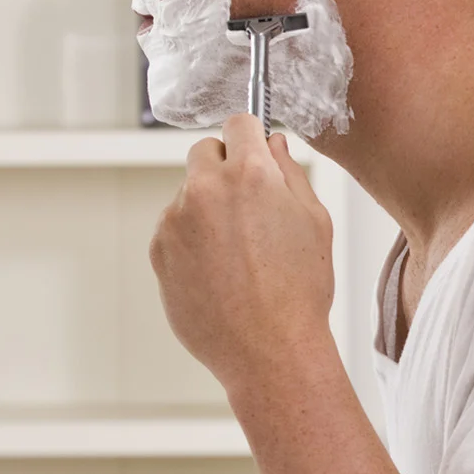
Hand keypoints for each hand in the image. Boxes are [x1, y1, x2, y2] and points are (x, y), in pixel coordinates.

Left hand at [149, 113, 335, 391]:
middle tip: (247, 207)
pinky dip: (191, 241)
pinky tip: (219, 272)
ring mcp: (176, 220)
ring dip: (207, 209)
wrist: (269, 350)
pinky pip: (174, 230)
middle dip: (223, 168)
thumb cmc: (300, 291)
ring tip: (238, 255)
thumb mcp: (315, 222)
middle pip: (205, 151)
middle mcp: (205, 189)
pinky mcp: (159, 251)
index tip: (254, 151)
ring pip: (188, 194)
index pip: (239, 123)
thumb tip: (272, 145)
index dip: (250, 137)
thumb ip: (290, 173)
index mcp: (250, 174)